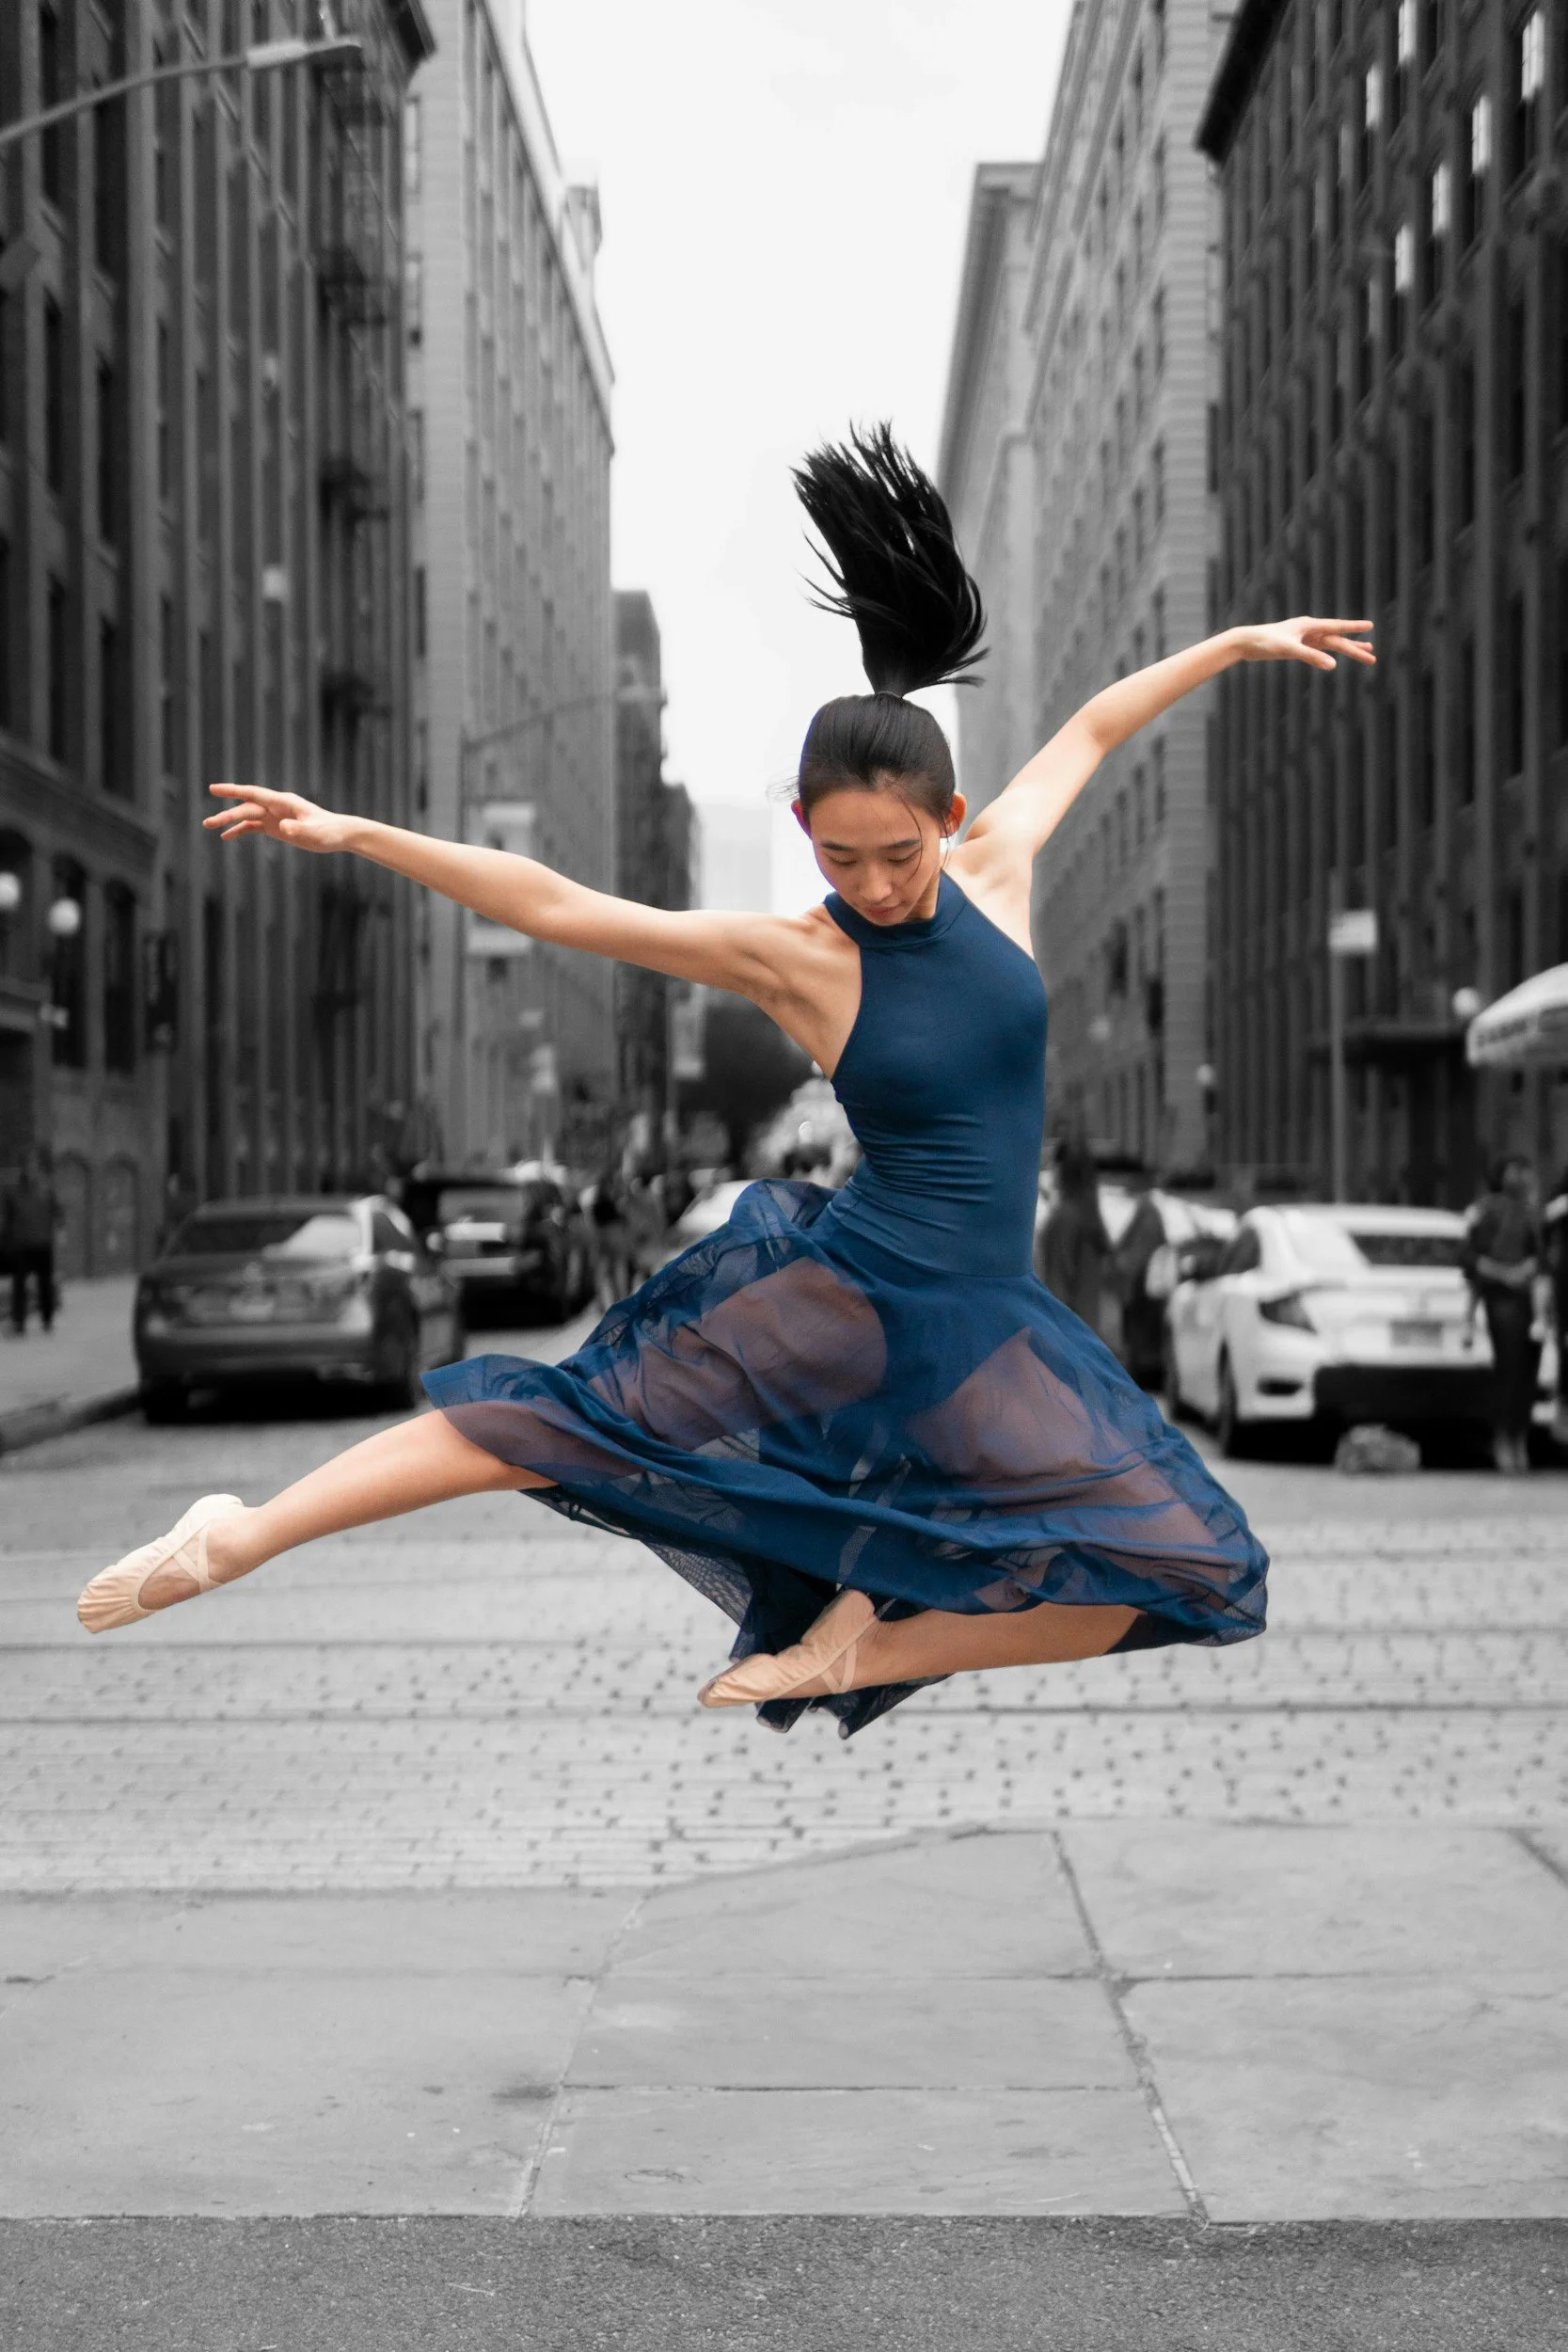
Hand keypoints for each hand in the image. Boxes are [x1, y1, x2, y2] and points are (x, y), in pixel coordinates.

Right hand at [203, 783, 351, 852]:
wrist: (340, 834)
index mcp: (283, 802)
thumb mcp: (315, 833)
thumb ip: (299, 830)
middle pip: (246, 807)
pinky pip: (253, 826)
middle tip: (207, 823)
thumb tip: (283, 827)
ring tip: (209, 826)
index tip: (214, 789)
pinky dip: (240, 830)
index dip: (233, 791)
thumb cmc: (329, 832)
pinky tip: (226, 837)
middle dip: (226, 814)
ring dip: (229, 821)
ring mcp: (275, 815)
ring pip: (247, 816)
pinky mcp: (276, 826)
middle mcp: (276, 806)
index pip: (253, 794)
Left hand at [1230, 617, 1375, 671]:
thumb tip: (1333, 666)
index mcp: (1309, 625)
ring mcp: (1304, 638)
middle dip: (1355, 648)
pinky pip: (1319, 650)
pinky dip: (1330, 653)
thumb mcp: (1290, 650)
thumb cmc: (1265, 642)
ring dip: (1347, 649)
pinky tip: (1337, 656)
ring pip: (1331, 645)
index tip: (1370, 626)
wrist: (1246, 642)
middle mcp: (1309, 629)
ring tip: (1365, 652)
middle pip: (1337, 640)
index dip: (1354, 628)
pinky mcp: (1298, 646)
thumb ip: (1312, 658)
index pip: (1337, 627)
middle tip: (1372, 657)